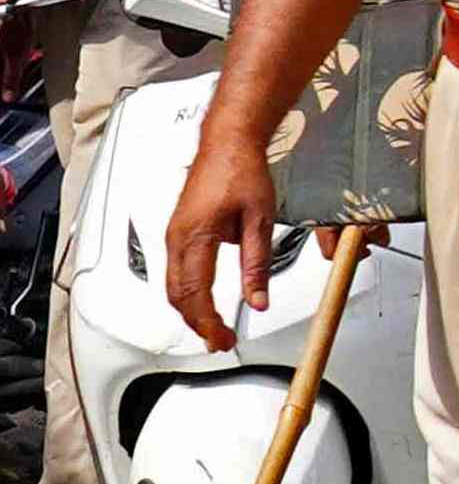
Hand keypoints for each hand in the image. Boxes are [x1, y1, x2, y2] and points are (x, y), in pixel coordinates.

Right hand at [160, 108, 274, 351]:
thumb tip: (258, 300)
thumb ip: (257, 263)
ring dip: (190, 310)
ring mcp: (174, 234)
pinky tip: (202, 301)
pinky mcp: (179, 231)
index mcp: (196, 236)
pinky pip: (175, 270)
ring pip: (172, 285)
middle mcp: (177, 237)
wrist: (228, 143)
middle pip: (177, 294)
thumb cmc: (243, 171)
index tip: (220, 339)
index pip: (195, 292)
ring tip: (213, 327)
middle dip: (196, 323)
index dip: (206, 322)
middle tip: (219, 341)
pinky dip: (187, 292)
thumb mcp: (260, 219)